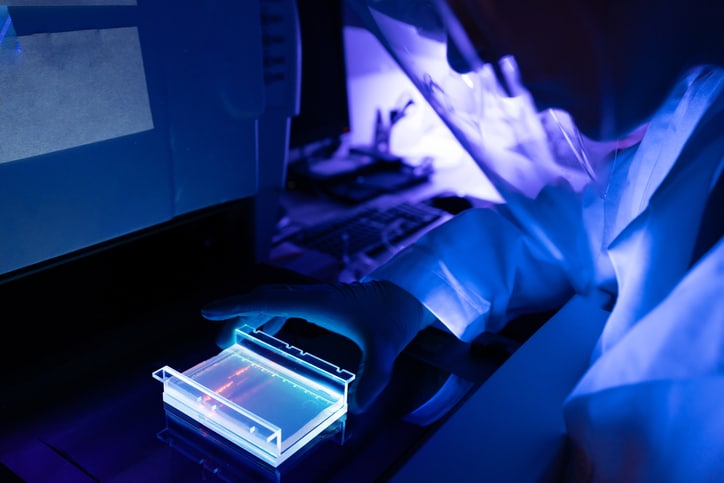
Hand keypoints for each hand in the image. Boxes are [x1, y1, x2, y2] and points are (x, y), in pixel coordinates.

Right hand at [201, 280, 435, 412]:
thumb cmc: (394, 316)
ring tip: (232, 339)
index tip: (209, 311)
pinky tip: (265, 332)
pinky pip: (285, 305)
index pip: (269, 301)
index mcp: (319, 301)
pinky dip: (267, 316)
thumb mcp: (386, 348)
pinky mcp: (322, 301)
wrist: (409, 295)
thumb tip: (358, 407)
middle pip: (264, 299)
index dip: (237, 306)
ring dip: (250, 315)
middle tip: (218, 340)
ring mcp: (316, 296)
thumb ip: (374, 376)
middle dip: (236, 315)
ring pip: (272, 300)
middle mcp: (313, 295)